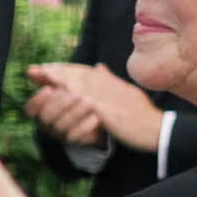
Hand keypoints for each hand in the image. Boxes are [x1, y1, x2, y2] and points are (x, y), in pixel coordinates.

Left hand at [28, 60, 162, 152]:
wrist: (159, 129)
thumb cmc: (142, 116)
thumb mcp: (126, 94)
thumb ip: (110, 82)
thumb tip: (99, 67)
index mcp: (114, 84)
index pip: (86, 72)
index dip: (65, 68)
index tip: (47, 67)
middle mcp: (111, 86)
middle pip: (80, 74)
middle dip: (57, 70)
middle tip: (37, 69)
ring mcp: (110, 97)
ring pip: (81, 84)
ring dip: (60, 78)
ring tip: (43, 75)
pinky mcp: (109, 111)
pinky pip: (86, 102)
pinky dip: (71, 96)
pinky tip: (58, 94)